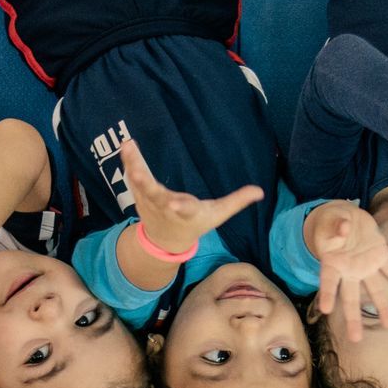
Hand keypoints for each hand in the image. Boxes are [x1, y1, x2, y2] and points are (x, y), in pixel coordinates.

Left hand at [119, 138, 263, 256]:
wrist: (165, 241)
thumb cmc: (195, 224)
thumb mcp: (217, 215)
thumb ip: (236, 201)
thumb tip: (260, 191)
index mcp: (187, 213)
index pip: (185, 210)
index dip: (181, 207)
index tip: (175, 204)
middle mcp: (166, 208)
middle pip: (156, 196)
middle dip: (146, 186)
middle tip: (137, 174)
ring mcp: (150, 203)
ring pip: (140, 184)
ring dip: (134, 166)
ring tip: (129, 147)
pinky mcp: (140, 195)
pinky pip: (134, 177)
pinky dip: (129, 162)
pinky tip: (127, 145)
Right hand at [310, 202, 387, 342]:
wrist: (347, 216)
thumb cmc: (332, 220)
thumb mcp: (330, 221)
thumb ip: (335, 227)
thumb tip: (343, 230)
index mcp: (332, 264)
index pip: (328, 282)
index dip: (327, 295)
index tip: (325, 310)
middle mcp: (349, 271)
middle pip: (350, 298)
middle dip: (353, 318)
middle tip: (355, 338)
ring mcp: (365, 266)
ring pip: (374, 290)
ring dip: (382, 306)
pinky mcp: (379, 256)